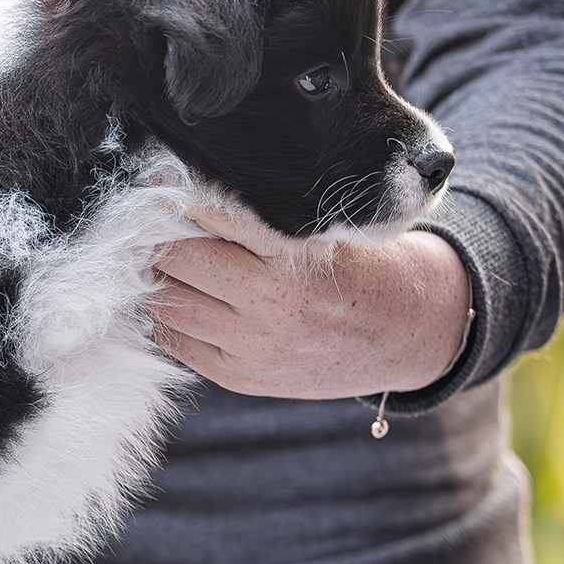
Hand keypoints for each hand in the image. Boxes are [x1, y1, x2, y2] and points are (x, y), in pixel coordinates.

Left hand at [147, 203, 471, 399]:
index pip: (211, 215)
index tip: (160, 185)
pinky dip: (169, 317)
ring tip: (169, 264)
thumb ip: (264, 215)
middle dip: (162, 239)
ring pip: (168, 302)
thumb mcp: (327, 230)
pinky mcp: (240, 377)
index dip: (176, 198)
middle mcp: (270, 302)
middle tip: (159, 228)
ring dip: (160, 279)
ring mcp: (252, 345)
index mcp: (293, 256)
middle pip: (177, 258)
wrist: (404, 335)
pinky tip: (184, 299)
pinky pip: (175, 342)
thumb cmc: (360, 268)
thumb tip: (186, 189)